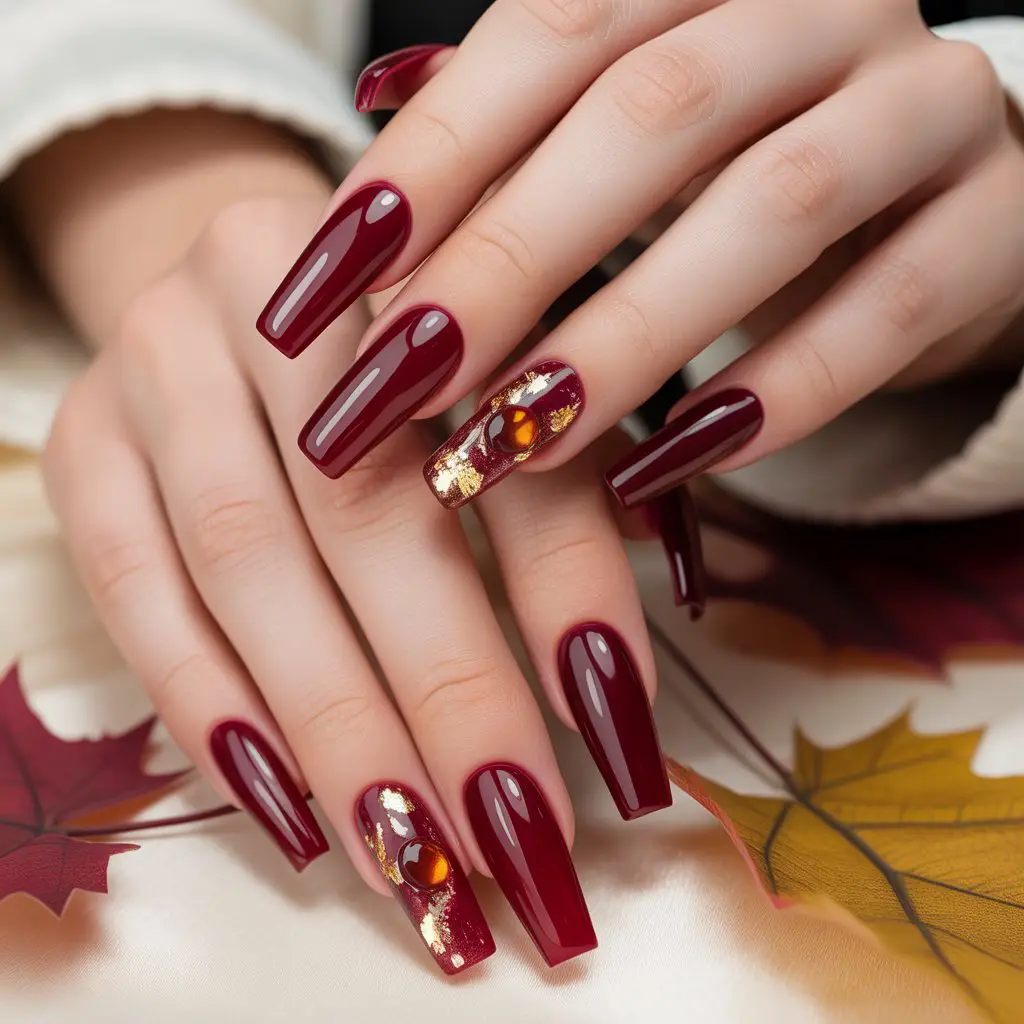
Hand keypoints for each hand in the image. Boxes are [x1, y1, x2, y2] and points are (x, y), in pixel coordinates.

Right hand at [14, 109, 679, 972]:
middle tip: (512, 839)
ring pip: (247, 562)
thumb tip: (613, 696)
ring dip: (334, 726)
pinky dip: (210, 704)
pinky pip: (133, 584)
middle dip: (449, 694)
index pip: (512, 444)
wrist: (252, 283)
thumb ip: (568, 508)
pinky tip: (286, 804)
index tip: (618, 744)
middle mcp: (279, 293)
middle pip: (369, 512)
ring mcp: (161, 362)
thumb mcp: (508, 397)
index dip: (572, 598)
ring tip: (409, 856)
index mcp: (427, 268)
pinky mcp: (84, 438)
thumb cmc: (412, 355)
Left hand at [261, 0, 1023, 509]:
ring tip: (513, 441)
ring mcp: (925, 108)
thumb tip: (371, 112)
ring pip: (771, 207)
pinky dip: (775, 394)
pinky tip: (668, 465)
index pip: (547, 33)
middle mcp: (823, 9)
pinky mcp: (998, 226)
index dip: (430, 159)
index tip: (323, 287)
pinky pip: (888, 311)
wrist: (937, 200)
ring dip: (628, 336)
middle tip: (399, 381)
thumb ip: (523, 120)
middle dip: (508, 257)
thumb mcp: (635, 133)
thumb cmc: (749, 165)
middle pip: (647, 116)